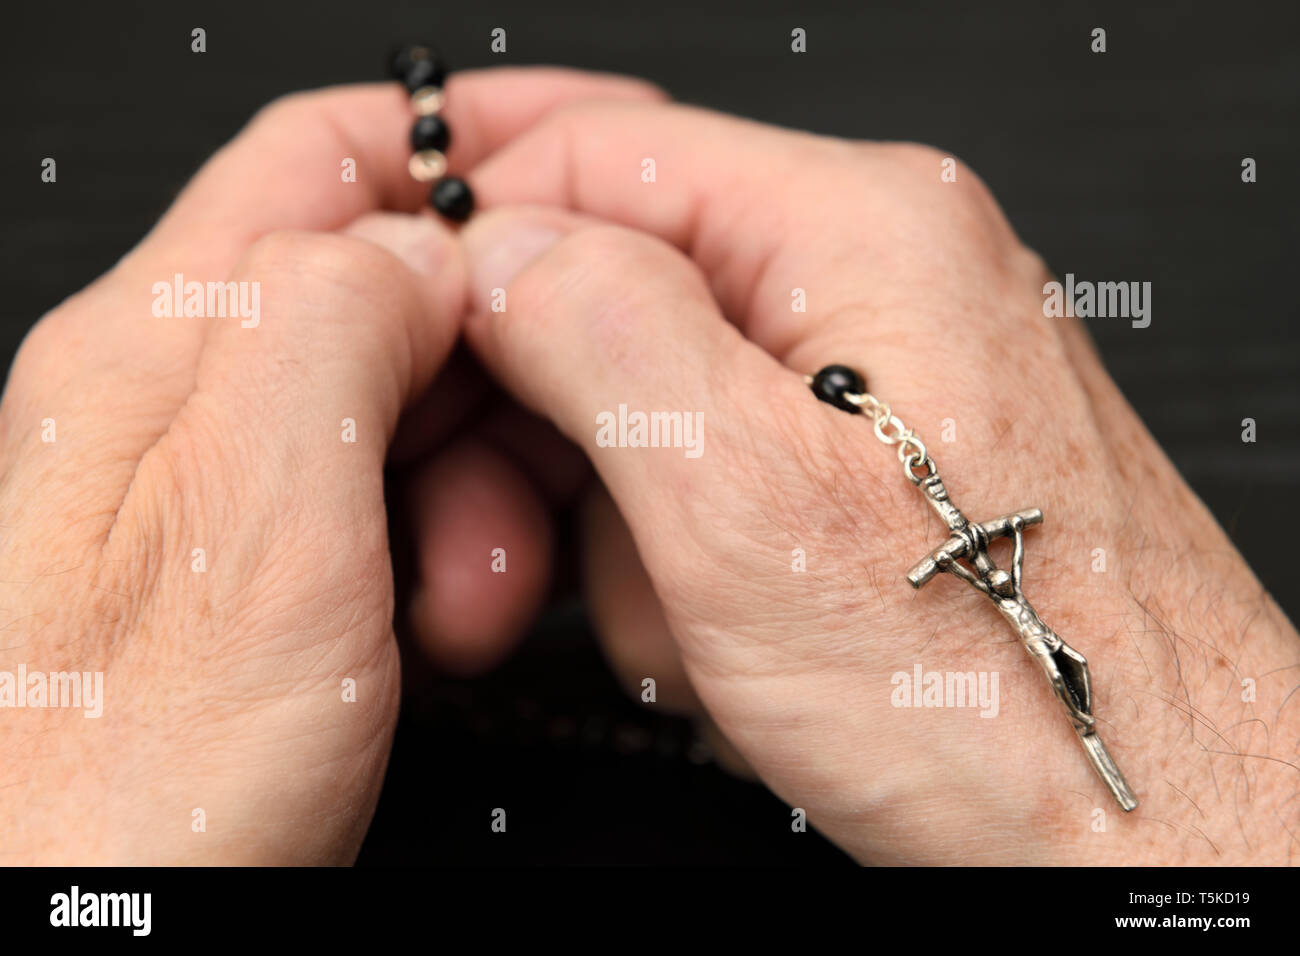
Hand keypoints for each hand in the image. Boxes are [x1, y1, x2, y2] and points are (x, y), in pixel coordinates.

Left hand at [0, 71, 661, 863]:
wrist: (78, 942)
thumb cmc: (119, 796)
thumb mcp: (256, 536)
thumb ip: (337, 336)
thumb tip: (428, 251)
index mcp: (156, 356)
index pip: (323, 162)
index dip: (465, 145)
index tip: (587, 157)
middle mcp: (175, 412)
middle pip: (383, 296)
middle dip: (497, 369)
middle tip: (558, 458)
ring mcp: (216, 498)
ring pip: (403, 412)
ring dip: (482, 487)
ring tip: (474, 594)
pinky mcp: (259, 580)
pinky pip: (390, 507)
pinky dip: (451, 551)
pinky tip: (442, 621)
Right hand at [451, 97, 1299, 863]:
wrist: (1149, 825)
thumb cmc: (1005, 694)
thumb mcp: (749, 505)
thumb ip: (601, 337)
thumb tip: (499, 251)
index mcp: (861, 233)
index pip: (601, 156)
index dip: (479, 245)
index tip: (410, 347)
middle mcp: (881, 288)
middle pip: (621, 298)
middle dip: (560, 444)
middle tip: (527, 553)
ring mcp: (878, 388)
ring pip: (657, 418)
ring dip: (638, 543)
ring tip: (711, 639)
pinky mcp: (874, 479)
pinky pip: (719, 492)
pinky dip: (698, 581)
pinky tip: (749, 653)